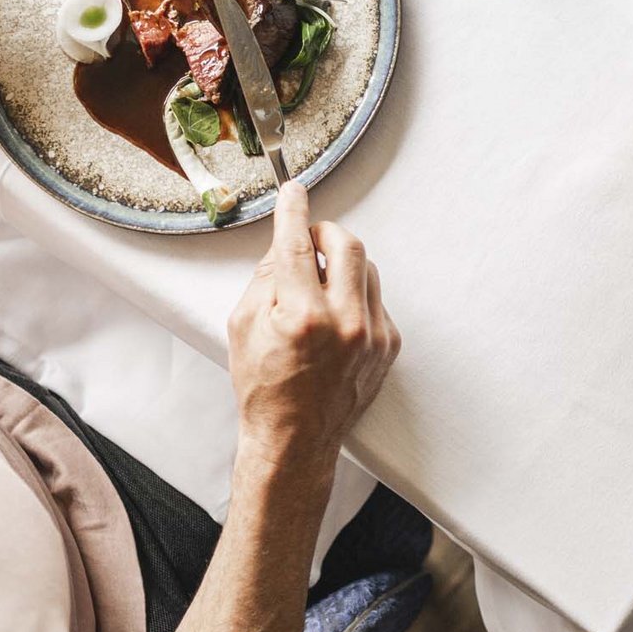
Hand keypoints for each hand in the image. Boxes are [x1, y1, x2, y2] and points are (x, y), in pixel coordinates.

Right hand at [226, 183, 399, 491]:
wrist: (295, 439)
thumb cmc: (263, 386)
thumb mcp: (243, 326)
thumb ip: (265, 278)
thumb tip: (285, 244)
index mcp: (302, 316)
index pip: (298, 246)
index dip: (294, 212)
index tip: (293, 192)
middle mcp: (344, 322)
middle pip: (348, 245)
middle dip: (326, 233)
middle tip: (309, 239)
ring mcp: (372, 334)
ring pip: (367, 268)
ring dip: (343, 264)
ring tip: (318, 287)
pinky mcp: (389, 345)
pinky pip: (376, 299)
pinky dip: (355, 296)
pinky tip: (334, 318)